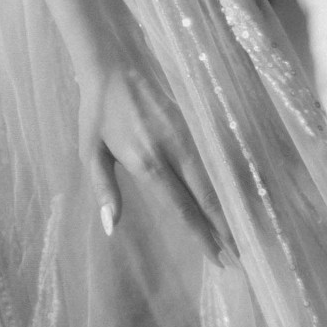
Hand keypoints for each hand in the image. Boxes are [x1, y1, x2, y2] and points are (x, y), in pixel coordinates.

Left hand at [78, 63, 235, 263]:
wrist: (112, 68)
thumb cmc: (95, 114)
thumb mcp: (90, 153)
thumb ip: (104, 190)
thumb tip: (111, 228)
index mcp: (146, 162)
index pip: (180, 207)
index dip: (199, 234)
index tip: (216, 257)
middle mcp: (171, 151)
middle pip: (203, 198)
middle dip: (221, 229)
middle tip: (236, 257)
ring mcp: (184, 137)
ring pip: (210, 180)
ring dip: (223, 210)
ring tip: (236, 236)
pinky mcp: (189, 126)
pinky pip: (208, 163)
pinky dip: (218, 186)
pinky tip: (224, 201)